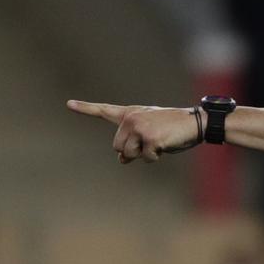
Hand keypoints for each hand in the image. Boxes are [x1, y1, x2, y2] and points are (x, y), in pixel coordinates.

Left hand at [67, 101, 201, 163]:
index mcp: (130, 114)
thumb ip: (132, 143)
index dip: (85, 108)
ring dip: (144, 155)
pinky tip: (165, 144)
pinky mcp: (150, 138)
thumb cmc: (172, 129)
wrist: (194, 123)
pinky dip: (156, 157)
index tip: (68, 104)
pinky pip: (146, 158)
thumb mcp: (148, 134)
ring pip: (128, 154)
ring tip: (159, 141)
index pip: (103, 110)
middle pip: (117, 147)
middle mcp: (131, 118)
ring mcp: (139, 127)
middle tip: (151, 141)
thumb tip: (121, 159)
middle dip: (132, 151)